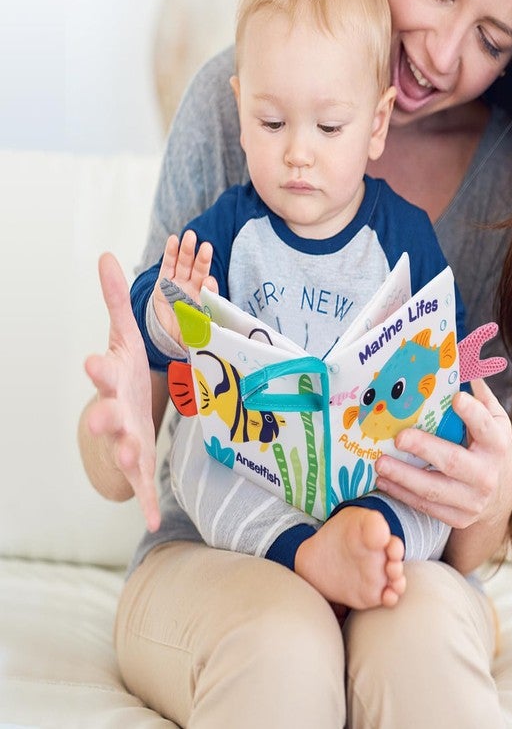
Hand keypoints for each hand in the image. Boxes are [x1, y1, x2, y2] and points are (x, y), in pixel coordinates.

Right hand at [84, 252, 160, 530]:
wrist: (121, 412)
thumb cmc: (124, 373)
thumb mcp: (124, 335)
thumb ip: (115, 300)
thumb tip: (107, 255)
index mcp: (114, 380)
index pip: (104, 372)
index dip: (98, 368)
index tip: (92, 361)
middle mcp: (115, 411)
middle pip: (106, 413)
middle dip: (103, 414)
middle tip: (99, 415)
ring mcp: (126, 439)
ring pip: (124, 449)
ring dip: (126, 454)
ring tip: (130, 458)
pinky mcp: (139, 464)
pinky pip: (143, 484)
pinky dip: (147, 502)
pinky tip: (155, 519)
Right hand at [153, 230, 216, 344]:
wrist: (165, 335)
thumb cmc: (185, 335)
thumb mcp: (195, 337)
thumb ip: (201, 331)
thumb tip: (208, 328)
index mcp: (203, 301)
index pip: (208, 291)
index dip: (209, 286)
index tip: (209, 281)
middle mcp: (193, 290)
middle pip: (199, 272)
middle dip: (202, 259)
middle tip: (206, 247)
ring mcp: (179, 284)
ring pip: (185, 265)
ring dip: (188, 251)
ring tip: (191, 236)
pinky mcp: (163, 282)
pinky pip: (168, 265)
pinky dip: (171, 253)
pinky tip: (174, 240)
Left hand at [375, 379, 511, 542]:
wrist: (502, 498)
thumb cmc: (491, 450)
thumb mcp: (496, 422)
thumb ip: (481, 397)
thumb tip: (464, 362)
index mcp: (497, 445)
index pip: (486, 427)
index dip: (472, 414)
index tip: (456, 398)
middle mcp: (486, 474)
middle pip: (453, 461)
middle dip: (424, 448)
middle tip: (399, 437)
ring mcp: (472, 500)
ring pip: (433, 489)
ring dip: (403, 476)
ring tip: (379, 462)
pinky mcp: (458, 518)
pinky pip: (426, 506)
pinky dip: (402, 494)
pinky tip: (383, 480)